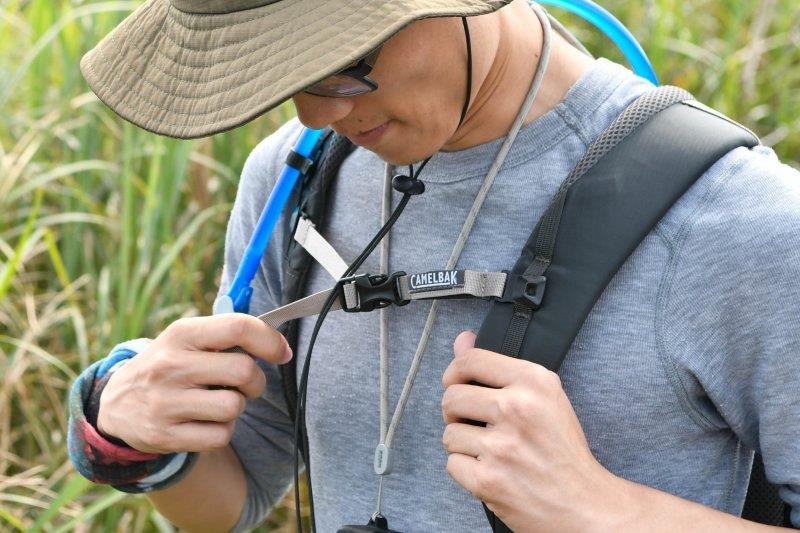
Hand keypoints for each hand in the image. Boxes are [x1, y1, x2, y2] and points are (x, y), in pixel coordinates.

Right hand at [97, 314, 291, 453]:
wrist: (115, 406)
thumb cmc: (169, 366)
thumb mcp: (186, 339)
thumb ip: (226, 335)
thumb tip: (277, 345)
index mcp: (181, 333)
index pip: (238, 326)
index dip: (270, 340)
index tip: (281, 352)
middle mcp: (171, 365)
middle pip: (244, 371)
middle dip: (256, 380)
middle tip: (245, 384)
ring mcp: (165, 402)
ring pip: (234, 406)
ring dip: (236, 407)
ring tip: (217, 402)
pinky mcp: (164, 436)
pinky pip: (221, 436)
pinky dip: (222, 431)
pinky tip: (204, 422)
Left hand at [441, 331, 623, 531]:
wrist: (585, 505)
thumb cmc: (563, 450)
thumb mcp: (544, 397)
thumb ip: (498, 367)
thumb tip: (461, 340)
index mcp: (534, 382)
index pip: (470, 360)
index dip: (454, 372)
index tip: (456, 383)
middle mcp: (516, 408)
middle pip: (451, 397)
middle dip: (456, 412)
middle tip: (475, 424)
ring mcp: (500, 446)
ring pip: (449, 433)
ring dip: (463, 445)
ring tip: (489, 451)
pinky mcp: (487, 480)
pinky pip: (452, 464)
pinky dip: (466, 471)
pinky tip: (490, 470)